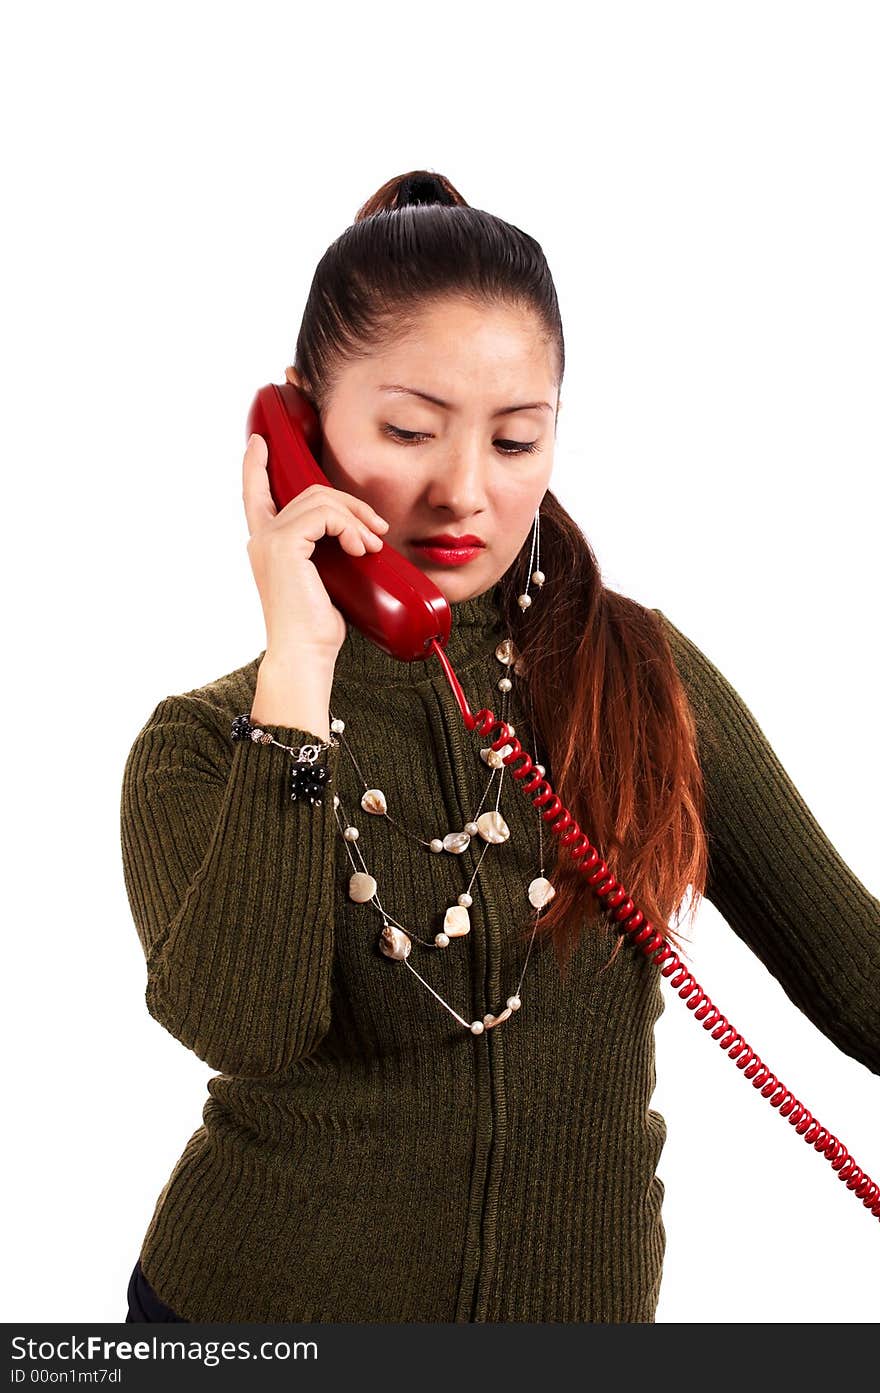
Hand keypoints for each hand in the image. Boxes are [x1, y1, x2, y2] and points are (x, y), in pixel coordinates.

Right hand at [242, 433, 388, 660]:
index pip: (255, 495)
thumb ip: (327, 551)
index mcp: (267, 546)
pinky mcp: (283, 543)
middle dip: (349, 504)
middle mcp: (261, 538)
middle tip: (377, 530)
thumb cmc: (317, 629)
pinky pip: (324, 514)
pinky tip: (360, 548)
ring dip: (355, 517)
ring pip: (319, 499)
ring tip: (371, 544)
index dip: (255, 466)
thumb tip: (358, 536)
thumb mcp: (325, 580)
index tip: (260, 442)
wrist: (305, 654)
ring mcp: (269, 539)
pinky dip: (349, 527)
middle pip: (309, 493)